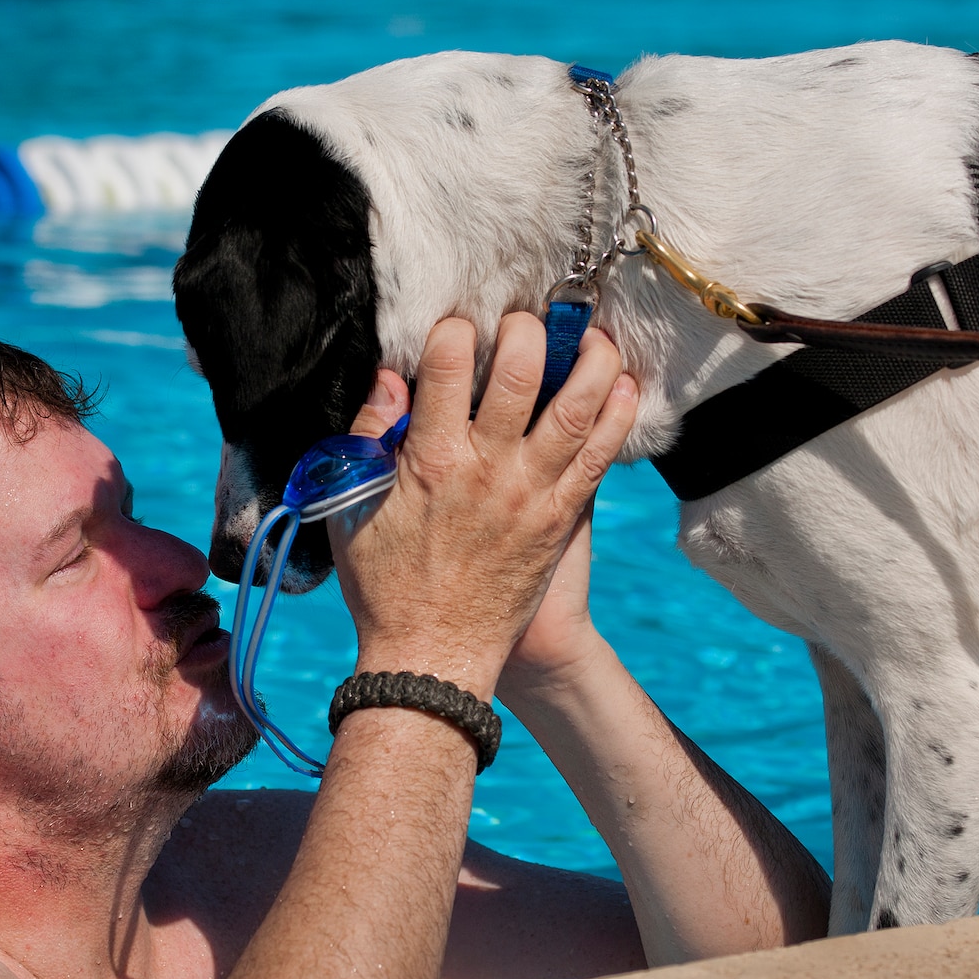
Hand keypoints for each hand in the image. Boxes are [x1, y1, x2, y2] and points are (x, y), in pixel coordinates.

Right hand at [332, 314, 635, 700]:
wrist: (436, 657)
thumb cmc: (387, 586)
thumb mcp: (353, 510)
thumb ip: (368, 440)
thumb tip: (389, 380)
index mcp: (429, 462)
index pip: (447, 369)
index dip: (455, 331)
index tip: (458, 324)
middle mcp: (487, 471)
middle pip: (520, 374)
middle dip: (528, 330)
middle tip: (526, 321)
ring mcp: (531, 494)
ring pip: (576, 409)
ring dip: (592, 361)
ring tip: (595, 335)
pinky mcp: (560, 518)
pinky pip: (600, 456)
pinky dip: (618, 416)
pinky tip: (625, 386)